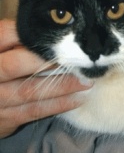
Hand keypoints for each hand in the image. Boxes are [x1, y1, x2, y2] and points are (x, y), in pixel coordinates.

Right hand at [0, 19, 91, 137]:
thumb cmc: (2, 70)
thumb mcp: (4, 52)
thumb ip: (19, 42)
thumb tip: (55, 34)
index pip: (6, 35)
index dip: (32, 36)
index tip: (60, 37)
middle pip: (15, 65)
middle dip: (48, 62)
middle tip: (77, 61)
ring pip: (29, 91)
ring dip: (61, 87)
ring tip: (85, 82)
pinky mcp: (5, 118)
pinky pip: (34, 111)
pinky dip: (58, 105)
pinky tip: (77, 99)